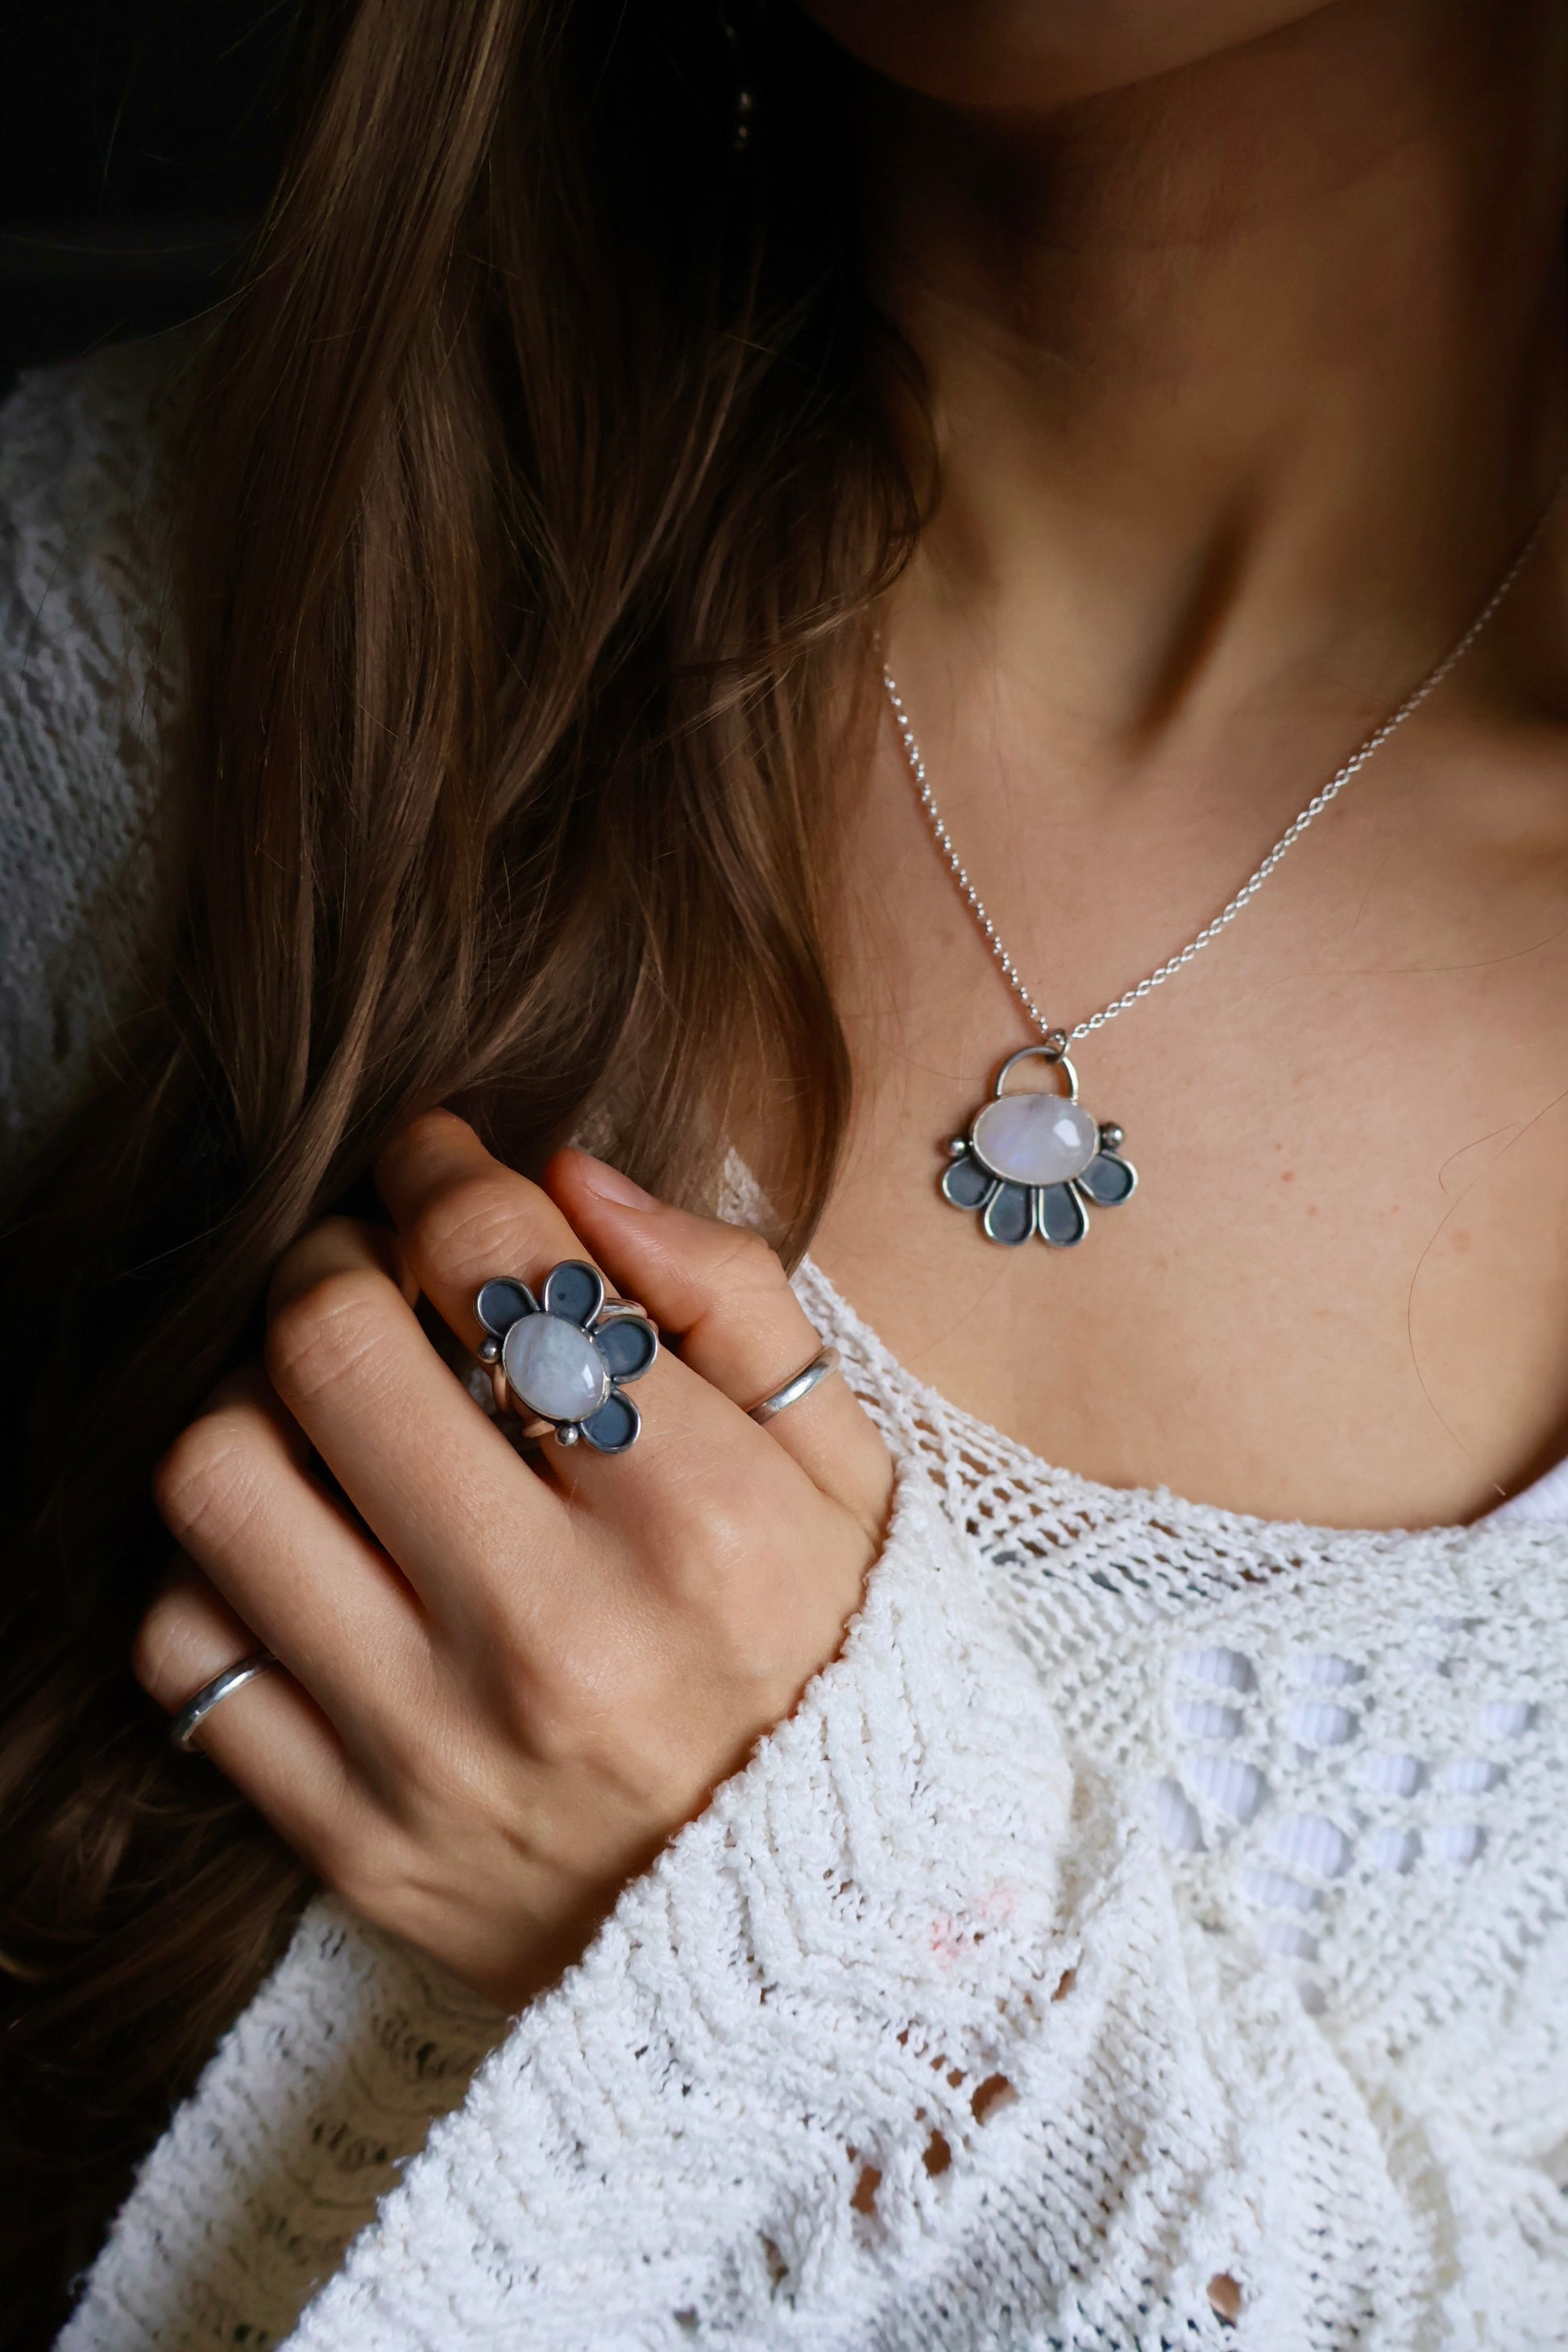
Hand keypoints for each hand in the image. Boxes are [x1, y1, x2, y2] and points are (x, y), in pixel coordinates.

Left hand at [133, 1113, 891, 2009]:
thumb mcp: (854, 1478)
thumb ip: (736, 1303)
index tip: (441, 1165)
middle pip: (326, 1347)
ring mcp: (434, 1748)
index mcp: (699, 1523)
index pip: (498, 1267)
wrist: (825, 1948)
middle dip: (335, 1258)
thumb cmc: (838, 1670)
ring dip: (253, 1399)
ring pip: (218, 1481)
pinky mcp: (351, 1842)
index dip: (443, 1170)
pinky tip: (306, 1547)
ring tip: (325, 1408)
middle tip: (377, 1269)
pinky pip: (187, 1648)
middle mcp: (554, 1633)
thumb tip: (571, 1177)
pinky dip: (218, 1563)